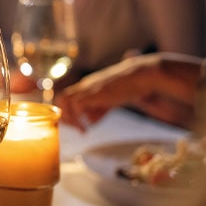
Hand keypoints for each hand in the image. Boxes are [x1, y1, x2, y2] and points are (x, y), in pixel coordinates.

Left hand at [56, 53, 201, 130]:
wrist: (143, 75)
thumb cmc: (131, 87)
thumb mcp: (111, 100)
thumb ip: (99, 110)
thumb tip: (89, 122)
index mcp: (88, 86)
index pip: (67, 97)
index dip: (68, 112)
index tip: (77, 126)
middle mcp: (85, 85)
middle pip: (62, 98)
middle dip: (65, 116)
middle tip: (77, 128)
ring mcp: (89, 87)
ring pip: (65, 100)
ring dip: (70, 118)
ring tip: (82, 129)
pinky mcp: (95, 92)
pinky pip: (77, 105)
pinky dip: (78, 118)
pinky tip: (87, 128)